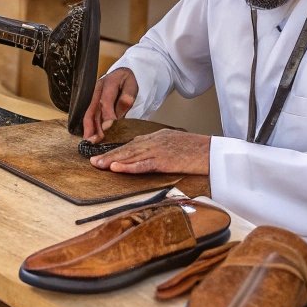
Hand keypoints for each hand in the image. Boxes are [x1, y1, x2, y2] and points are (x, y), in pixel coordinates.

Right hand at [82, 68, 138, 140]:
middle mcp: (98, 90)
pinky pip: (90, 115)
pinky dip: (89, 126)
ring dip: (89, 128)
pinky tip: (90, 136)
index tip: (108, 128)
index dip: (106, 115)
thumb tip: (117, 116)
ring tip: (90, 141)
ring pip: (89, 113)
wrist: (123, 74)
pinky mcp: (94, 102)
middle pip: (93, 108)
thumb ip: (126, 99)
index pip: (106, 100)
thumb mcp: (132, 86)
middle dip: (92, 125)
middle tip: (94, 139)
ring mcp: (94, 96)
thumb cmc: (129, 82)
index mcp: (109, 82)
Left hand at [90, 129, 210, 174]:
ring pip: (131, 155)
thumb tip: (148, 154)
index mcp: (157, 137)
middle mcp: (154, 141)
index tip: (104, 156)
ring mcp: (158, 150)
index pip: (133, 144)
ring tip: (98, 165)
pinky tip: (116, 168)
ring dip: (113, 161)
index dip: (117, 151)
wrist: (213, 151)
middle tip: (93, 161)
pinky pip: (143, 164)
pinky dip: (128, 166)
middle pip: (127, 149)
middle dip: (109, 155)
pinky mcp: (164, 161)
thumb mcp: (176, 142)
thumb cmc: (198, 149)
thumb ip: (161, 146)